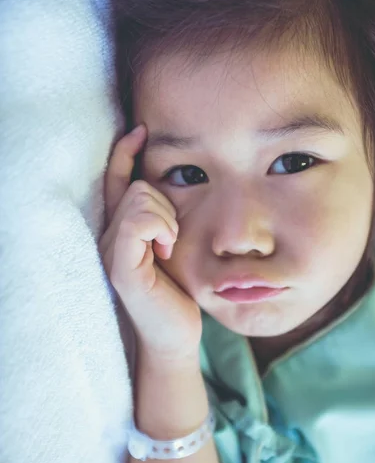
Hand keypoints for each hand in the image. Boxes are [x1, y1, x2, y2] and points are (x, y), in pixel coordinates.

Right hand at [98, 125, 201, 362]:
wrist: (174, 332)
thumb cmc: (177, 290)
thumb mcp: (173, 244)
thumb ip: (166, 216)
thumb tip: (177, 182)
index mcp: (121, 230)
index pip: (116, 180)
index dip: (125, 152)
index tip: (141, 131)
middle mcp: (109, 236)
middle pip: (137, 186)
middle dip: (165, 204)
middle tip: (172, 236)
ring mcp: (111, 252)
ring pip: (140, 200)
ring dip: (166, 218)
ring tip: (169, 246)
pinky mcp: (121, 268)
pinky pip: (138, 223)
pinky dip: (160, 229)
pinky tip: (166, 250)